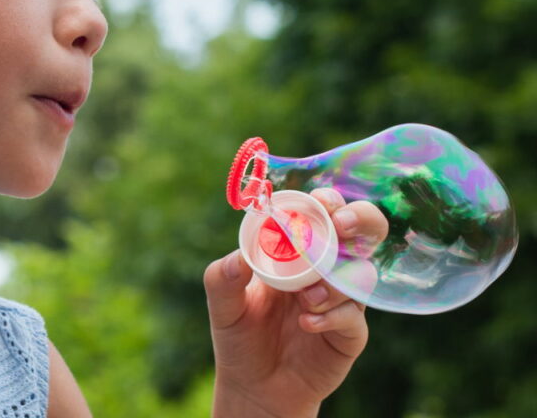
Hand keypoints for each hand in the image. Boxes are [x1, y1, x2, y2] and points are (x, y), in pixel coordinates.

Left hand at [204, 188, 388, 417]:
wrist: (253, 386)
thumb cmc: (240, 335)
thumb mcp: (223, 305)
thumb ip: (223, 278)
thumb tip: (237, 257)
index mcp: (298, 251)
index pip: (322, 214)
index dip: (328, 201)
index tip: (320, 200)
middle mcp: (327, 269)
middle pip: (363, 232)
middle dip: (360, 220)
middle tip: (340, 226)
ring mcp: (343, 300)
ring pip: (361, 273)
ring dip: (335, 279)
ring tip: (305, 298)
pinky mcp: (350, 333)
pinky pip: (355, 316)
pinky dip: (332, 315)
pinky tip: (307, 322)